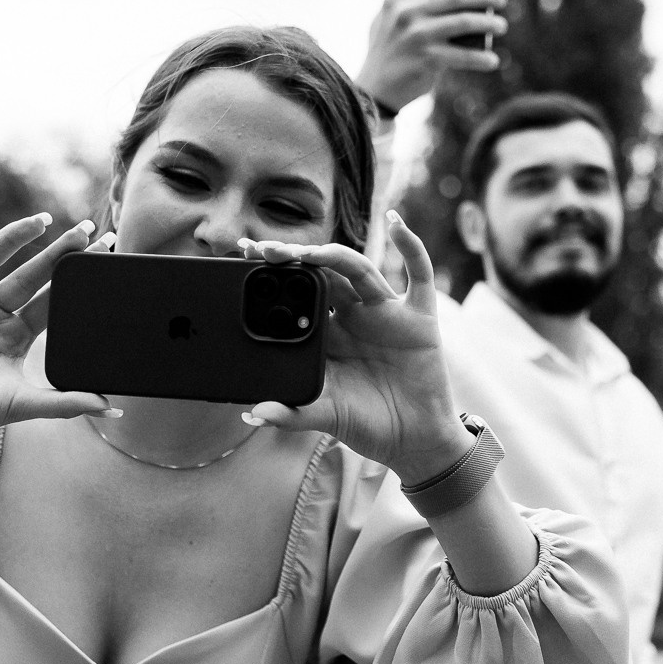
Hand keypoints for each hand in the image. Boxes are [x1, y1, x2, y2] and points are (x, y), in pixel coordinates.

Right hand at [0, 192, 113, 453]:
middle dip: (57, 253)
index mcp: (15, 334)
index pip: (52, 298)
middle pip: (29, 274)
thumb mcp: (20, 404)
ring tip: (41, 221)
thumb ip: (64, 403)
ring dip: (14, 236)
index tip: (103, 252)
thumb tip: (113, 411)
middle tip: (85, 228)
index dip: (75, 277)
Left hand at [233, 213, 465, 480]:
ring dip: (334, 256)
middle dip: (294, 259)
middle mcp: (354, 315)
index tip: (243, 258)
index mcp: (327, 333)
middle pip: (322, 274)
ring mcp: (386, 312)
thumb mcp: (324, 416)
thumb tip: (252, 413)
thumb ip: (291, 413)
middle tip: (263, 250)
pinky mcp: (419, 317)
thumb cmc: (366, 425)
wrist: (413, 441)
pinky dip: (410, 246)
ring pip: (359, 270)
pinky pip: (418, 274)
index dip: (274, 275)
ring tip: (308, 253)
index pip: (297, 293)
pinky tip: (396, 222)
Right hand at [358, 0, 507, 115]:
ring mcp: (418, 37)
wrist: (374, 89)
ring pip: (464, 22)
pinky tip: (493, 60)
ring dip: (488, 23)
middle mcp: (407, 14)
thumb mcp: (383, 16)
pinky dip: (481, 58)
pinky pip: (463, 55)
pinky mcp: (428, 60)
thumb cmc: (384, 48)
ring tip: (501, 25)